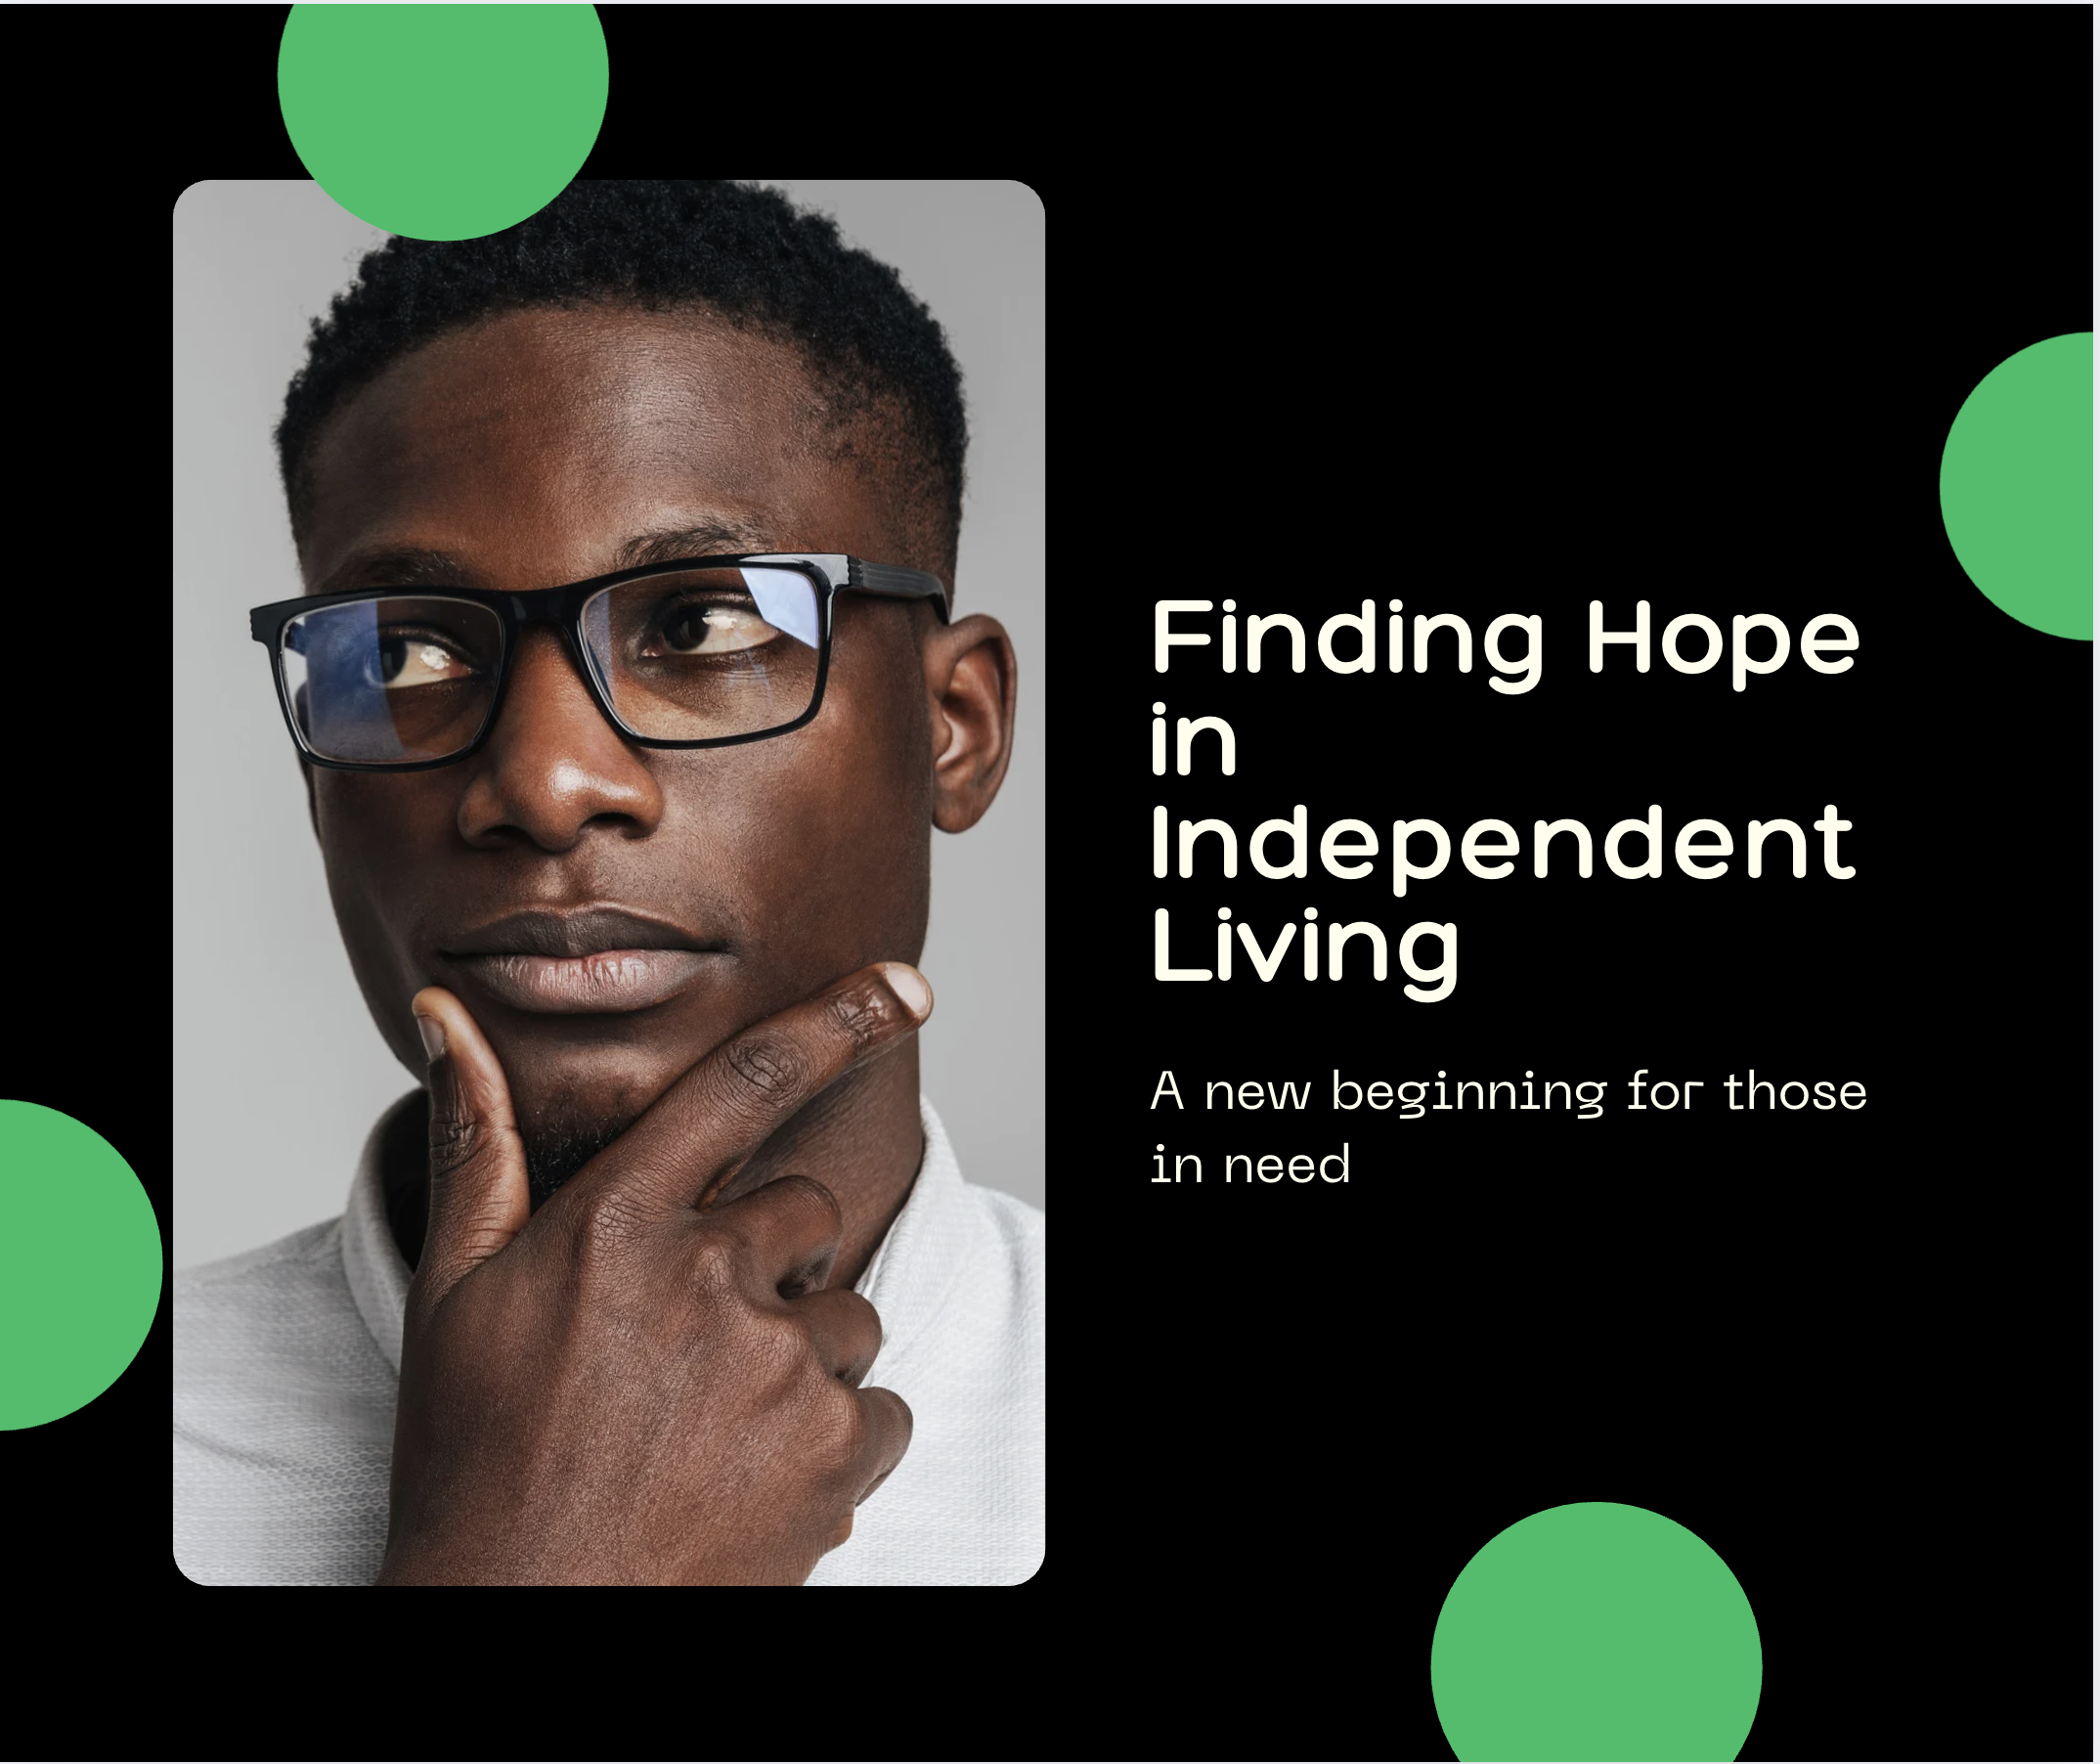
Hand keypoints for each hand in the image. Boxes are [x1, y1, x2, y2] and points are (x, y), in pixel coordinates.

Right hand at [373, 962, 928, 1584]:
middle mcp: (707, 1276)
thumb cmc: (477, 1459)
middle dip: (771, 1264)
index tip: (907, 984)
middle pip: (807, 1214)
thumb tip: (443, 1011)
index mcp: (619, 1223)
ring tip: (706, 1428)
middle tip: (689, 1350)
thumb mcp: (455, 1293)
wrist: (516, 1622)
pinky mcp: (831, 1449)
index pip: (747, 1084)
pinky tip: (750, 1478)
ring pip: (846, 1316)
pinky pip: (880, 1408)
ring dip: (799, 1359)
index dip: (840, 1020)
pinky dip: (834, 1443)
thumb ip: (479, 1144)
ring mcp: (775, 1364)